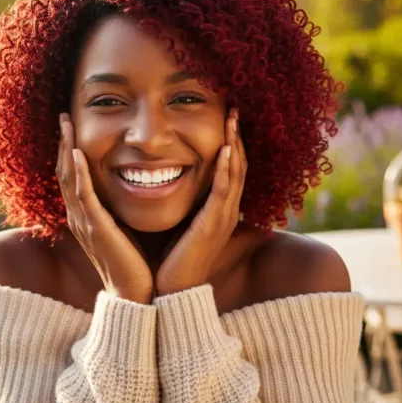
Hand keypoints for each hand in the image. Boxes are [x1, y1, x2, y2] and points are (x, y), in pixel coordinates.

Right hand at [57, 113, 152, 303]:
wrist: (135, 294)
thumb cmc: (134, 263)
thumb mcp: (124, 228)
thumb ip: (119, 209)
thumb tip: (132, 187)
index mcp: (85, 217)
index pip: (71, 176)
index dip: (67, 150)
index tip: (70, 125)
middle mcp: (78, 217)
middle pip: (63, 172)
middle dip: (62, 142)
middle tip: (62, 115)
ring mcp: (84, 223)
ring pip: (68, 179)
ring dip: (65, 148)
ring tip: (65, 124)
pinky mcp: (95, 229)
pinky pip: (83, 196)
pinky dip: (78, 173)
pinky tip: (76, 153)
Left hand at [156, 109, 246, 295]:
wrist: (169, 293)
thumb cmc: (169, 260)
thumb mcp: (177, 223)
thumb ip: (180, 203)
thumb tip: (163, 180)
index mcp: (217, 210)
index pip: (229, 169)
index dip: (230, 143)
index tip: (226, 118)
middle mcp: (225, 212)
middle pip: (238, 166)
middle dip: (237, 136)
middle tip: (235, 109)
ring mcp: (221, 219)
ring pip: (236, 174)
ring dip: (235, 145)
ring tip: (234, 119)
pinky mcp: (212, 227)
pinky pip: (223, 193)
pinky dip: (227, 170)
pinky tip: (225, 150)